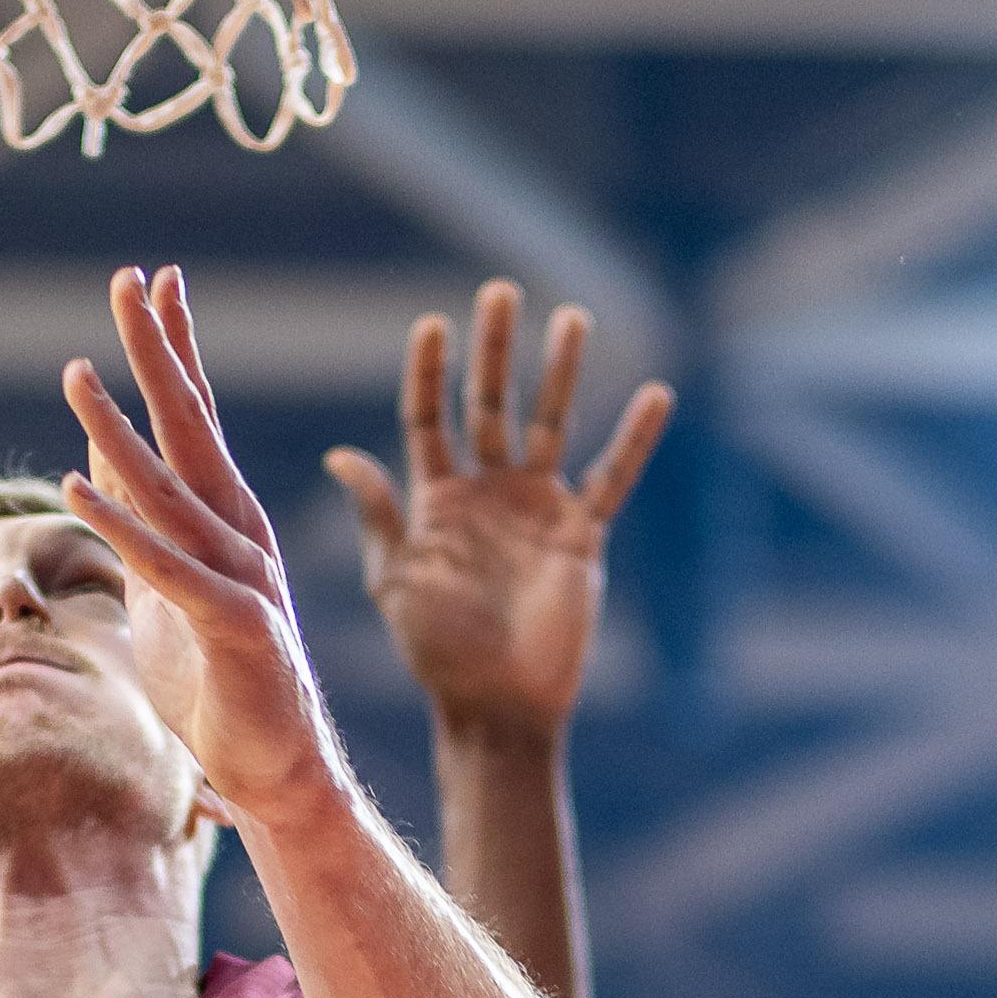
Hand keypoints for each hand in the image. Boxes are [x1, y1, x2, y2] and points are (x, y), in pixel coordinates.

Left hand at [61, 266, 346, 828]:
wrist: (276, 772)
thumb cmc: (217, 680)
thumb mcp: (164, 583)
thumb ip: (138, 518)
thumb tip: (94, 454)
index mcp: (226, 518)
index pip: (197, 416)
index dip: (176, 347)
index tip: (156, 278)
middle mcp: (240, 532)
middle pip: (193, 426)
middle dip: (161, 351)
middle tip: (133, 278)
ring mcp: (244, 577)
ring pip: (173, 489)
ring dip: (120, 429)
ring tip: (75, 371)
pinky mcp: (236, 626)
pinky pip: (167, 568)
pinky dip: (121, 525)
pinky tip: (76, 485)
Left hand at [327, 281, 671, 742]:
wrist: (497, 706)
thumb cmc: (436, 652)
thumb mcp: (395, 580)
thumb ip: (379, 515)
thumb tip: (341, 454)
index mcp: (437, 500)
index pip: (430, 418)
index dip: (430, 371)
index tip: (433, 322)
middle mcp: (488, 493)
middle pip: (491, 405)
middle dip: (495, 350)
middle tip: (500, 291)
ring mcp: (537, 510)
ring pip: (552, 425)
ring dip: (561, 373)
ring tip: (571, 317)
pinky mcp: (581, 534)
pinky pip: (613, 477)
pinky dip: (634, 439)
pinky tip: (656, 394)